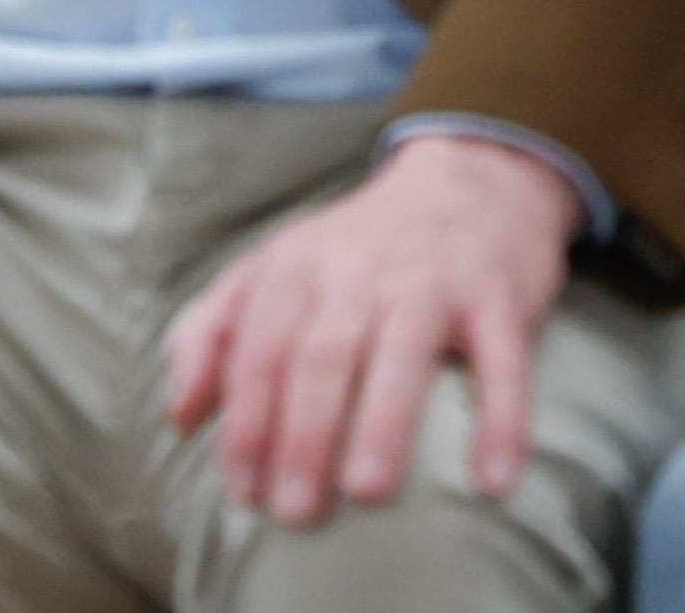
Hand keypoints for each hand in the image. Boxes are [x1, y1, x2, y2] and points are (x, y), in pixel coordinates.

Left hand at [163, 132, 580, 526]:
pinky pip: (503, 359)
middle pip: (322, 356)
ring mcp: (433, 281)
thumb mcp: (277, 266)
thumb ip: (215, 330)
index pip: (259, 351)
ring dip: (383, 423)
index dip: (246, 423)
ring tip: (367, 491)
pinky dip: (502, 418)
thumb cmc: (362, 245)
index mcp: (298, 269)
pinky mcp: (498, 295)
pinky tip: (493, 479)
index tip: (242, 494)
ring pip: (403, 355)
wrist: (473, 172)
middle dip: (301, 435)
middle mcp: (361, 272)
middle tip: (294, 512)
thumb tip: (181, 415)